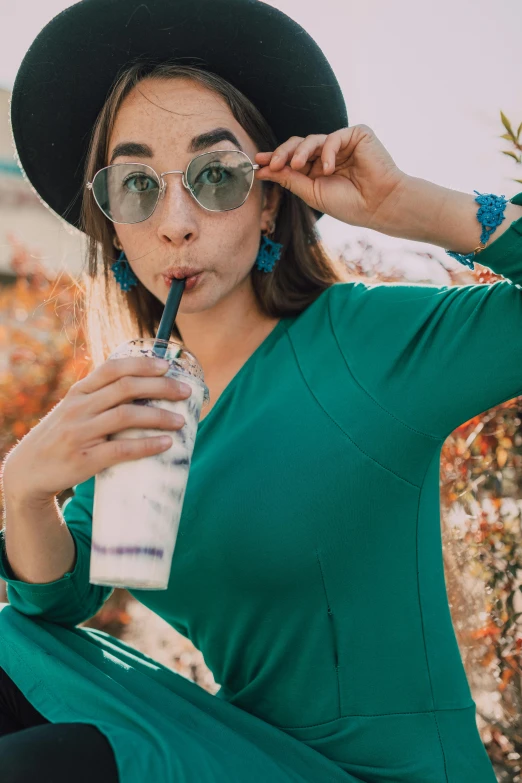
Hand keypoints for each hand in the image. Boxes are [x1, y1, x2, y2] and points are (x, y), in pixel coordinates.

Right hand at [2, 357, 191, 505]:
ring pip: (126, 416)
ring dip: (159, 417)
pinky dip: (146, 445)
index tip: (167, 365)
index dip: (142, 365)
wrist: (27, 470)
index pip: (113, 369)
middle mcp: (79, 408)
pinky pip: (121, 450)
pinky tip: (165, 444)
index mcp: (79, 391)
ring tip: (181, 421)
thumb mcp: (73, 408)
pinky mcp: (84, 459)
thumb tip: (141, 385)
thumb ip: (99, 396)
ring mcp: (81, 433)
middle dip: (161, 387)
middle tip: (186, 392)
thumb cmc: (61, 436)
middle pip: (126, 388)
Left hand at [254, 124, 407, 230]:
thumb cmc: (349, 204)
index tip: (258, 163)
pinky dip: (327, 152)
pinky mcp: (357, 135)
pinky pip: (333, 137)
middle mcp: (328, 154)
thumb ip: (289, 179)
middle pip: (298, 145)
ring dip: (300, 153)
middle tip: (272, 163)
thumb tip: (263, 170)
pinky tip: (328, 169)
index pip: (292, 158)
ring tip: (297, 167)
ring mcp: (342, 144)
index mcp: (318, 168)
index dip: (275, 159)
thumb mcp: (312, 193)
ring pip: (312, 139)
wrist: (379, 205)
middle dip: (282, 153)